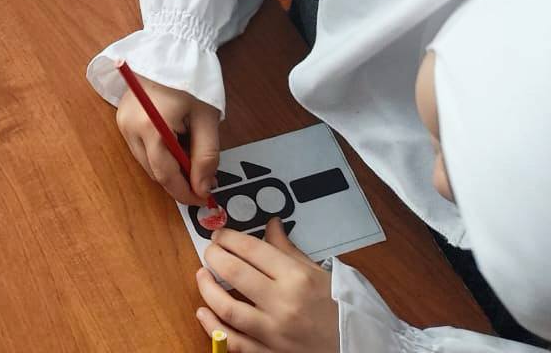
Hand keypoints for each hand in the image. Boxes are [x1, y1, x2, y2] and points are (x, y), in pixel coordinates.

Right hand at [115, 71, 219, 204]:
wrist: (173, 46)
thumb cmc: (192, 79)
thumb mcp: (207, 119)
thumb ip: (206, 156)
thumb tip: (203, 189)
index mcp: (150, 128)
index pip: (165, 175)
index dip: (185, 192)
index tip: (204, 199)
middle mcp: (129, 128)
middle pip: (153, 170)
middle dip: (178, 180)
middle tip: (204, 177)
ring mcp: (122, 122)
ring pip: (145, 161)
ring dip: (168, 166)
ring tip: (191, 153)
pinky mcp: (122, 117)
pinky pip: (140, 146)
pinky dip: (158, 152)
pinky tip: (176, 140)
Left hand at [195, 219, 338, 352]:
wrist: (365, 347)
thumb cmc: (345, 310)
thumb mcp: (321, 273)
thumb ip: (289, 250)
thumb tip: (271, 226)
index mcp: (297, 279)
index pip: (251, 249)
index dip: (228, 237)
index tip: (220, 235)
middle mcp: (284, 304)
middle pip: (233, 272)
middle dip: (214, 256)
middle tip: (210, 250)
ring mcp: (275, 333)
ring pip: (226, 307)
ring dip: (207, 288)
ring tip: (202, 276)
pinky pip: (234, 343)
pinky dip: (213, 328)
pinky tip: (204, 313)